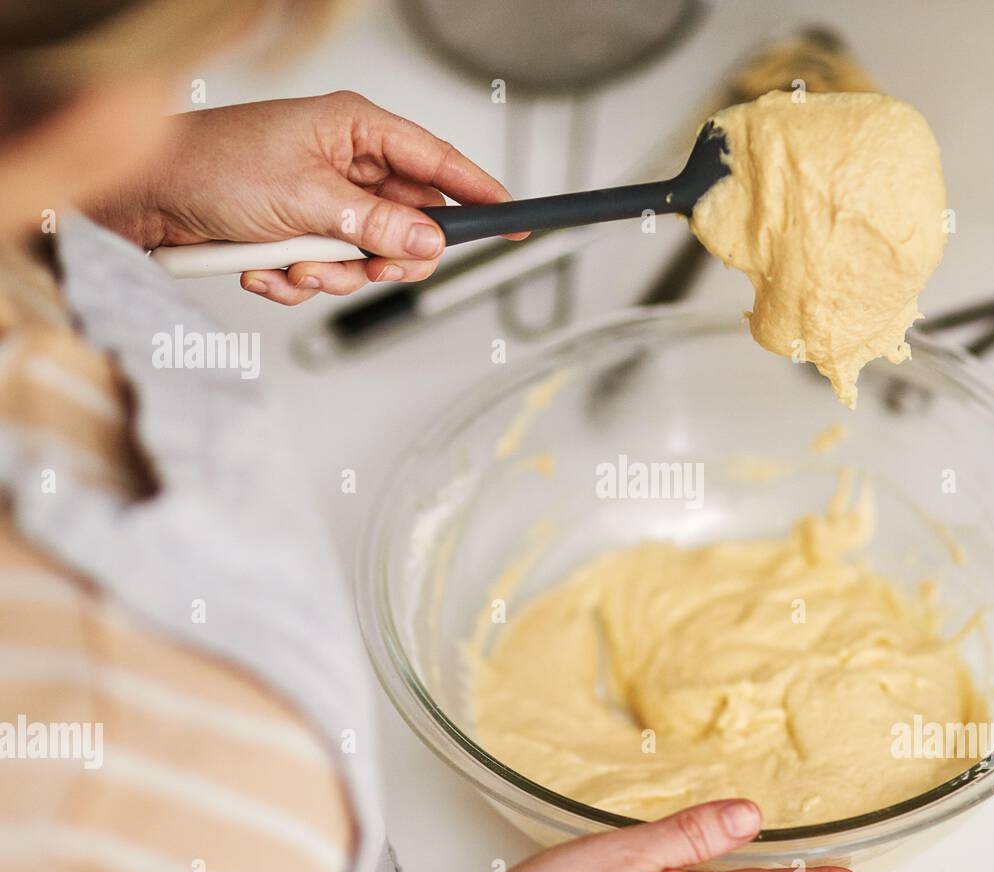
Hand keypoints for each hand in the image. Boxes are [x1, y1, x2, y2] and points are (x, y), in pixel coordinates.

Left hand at [87, 91, 522, 304]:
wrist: (139, 199)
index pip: (438, 163)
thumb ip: (375, 224)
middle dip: (385, 256)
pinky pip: (331, 273)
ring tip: (294, 265)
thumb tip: (428, 239)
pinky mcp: (301, 235)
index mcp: (355, 129)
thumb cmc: (209, 168)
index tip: (516, 219)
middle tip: (369, 266)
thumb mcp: (306, 199)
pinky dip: (302, 282)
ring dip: (334, 275)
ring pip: (370, 257)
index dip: (480, 193)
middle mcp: (345, 163)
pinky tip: (268, 269)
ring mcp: (324, 201)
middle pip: (410, 224)